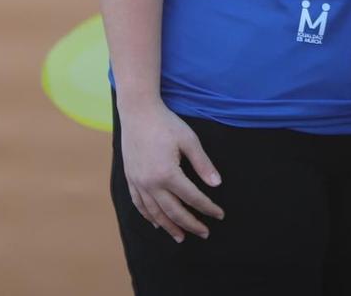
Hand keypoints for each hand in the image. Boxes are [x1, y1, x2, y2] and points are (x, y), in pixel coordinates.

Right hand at [119, 101, 224, 241]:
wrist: (137, 112)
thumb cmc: (166, 123)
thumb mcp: (189, 140)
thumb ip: (203, 164)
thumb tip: (217, 184)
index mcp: (168, 173)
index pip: (193, 198)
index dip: (208, 208)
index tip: (220, 215)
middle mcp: (151, 183)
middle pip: (174, 211)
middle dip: (191, 224)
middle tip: (205, 233)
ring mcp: (138, 183)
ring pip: (155, 213)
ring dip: (169, 227)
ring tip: (181, 237)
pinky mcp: (130, 179)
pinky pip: (140, 205)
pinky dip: (149, 217)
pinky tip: (157, 223)